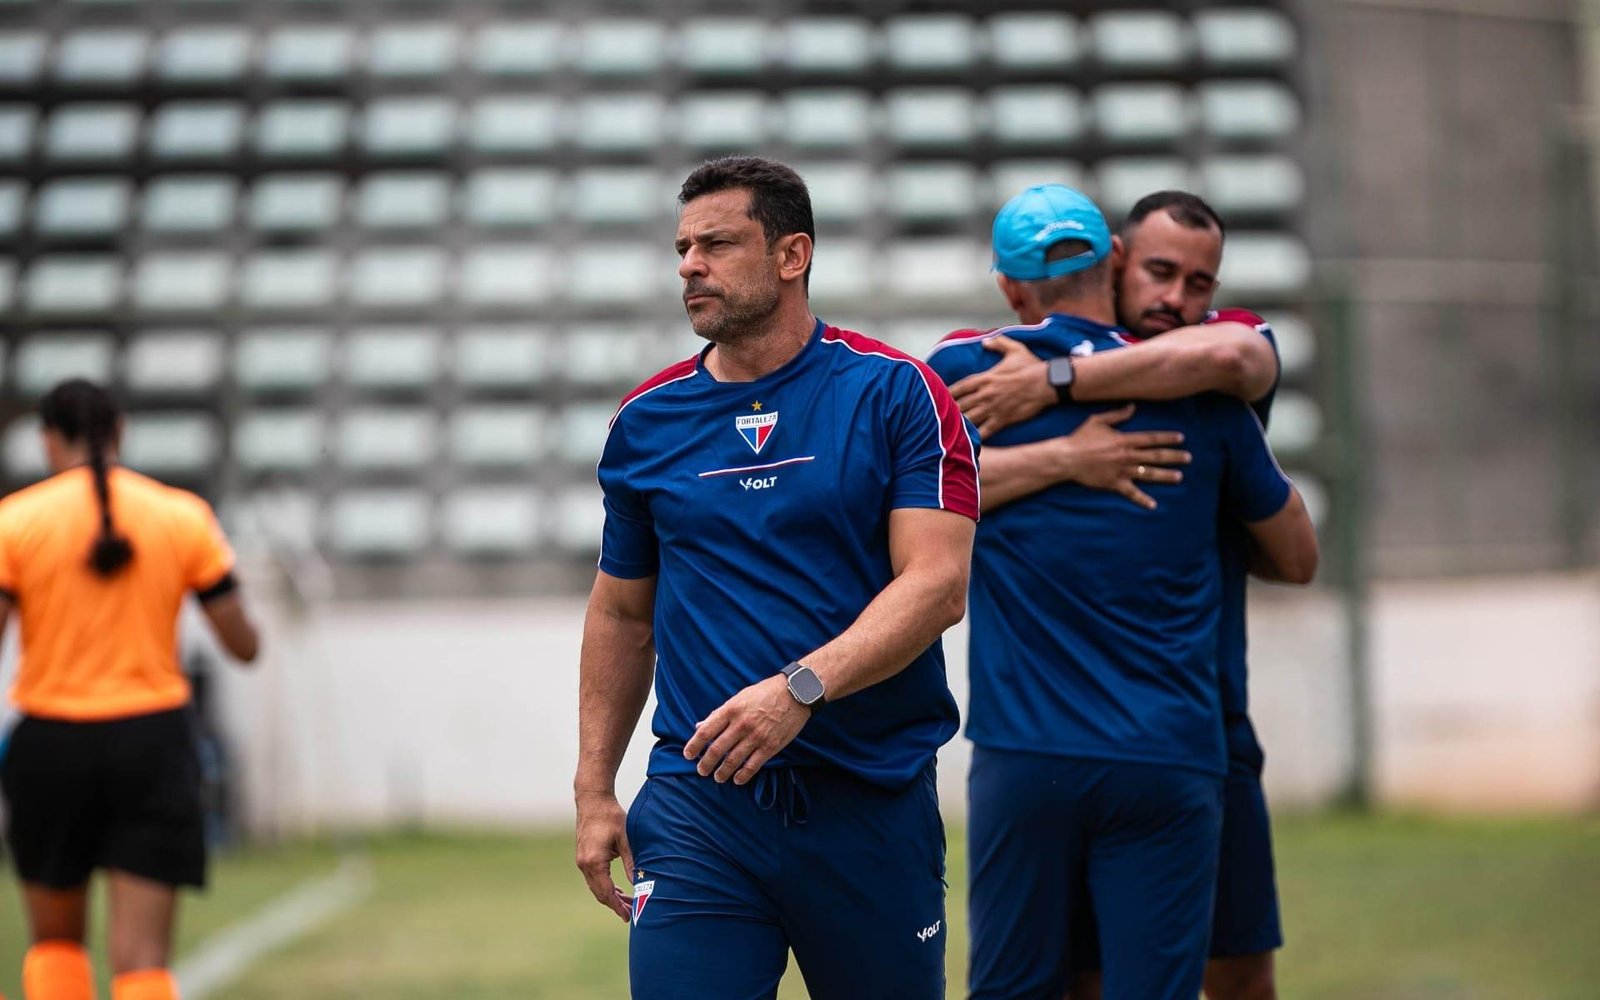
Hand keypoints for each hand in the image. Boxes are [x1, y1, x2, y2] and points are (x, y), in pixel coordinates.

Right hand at [574, 792, 634, 922]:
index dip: (618, 907)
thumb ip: (632, 863)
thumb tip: (641, 883)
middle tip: (632, 913)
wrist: (592, 800)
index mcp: (595, 862)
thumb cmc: (611, 816)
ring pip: (596, 887)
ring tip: (628, 903)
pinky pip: (593, 879)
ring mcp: (581, 861)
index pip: (607, 892)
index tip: (629, 917)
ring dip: (611, 896)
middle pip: (600, 893)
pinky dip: (605, 886)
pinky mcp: (583, 857)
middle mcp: (584, 864)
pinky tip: (617, 890)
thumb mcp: (626, 839)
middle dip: (615, 905)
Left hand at [683, 675, 809, 785]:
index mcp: (731, 709)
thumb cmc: (765, 693)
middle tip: (702, 771)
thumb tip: (700, 726)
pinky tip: (737, 779)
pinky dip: (742, 775)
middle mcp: (741, 724)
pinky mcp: (770, 746)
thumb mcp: (739, 697)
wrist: (795, 693)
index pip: (706, 731)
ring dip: (722, 772)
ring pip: (733, 760)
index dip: (694, 745)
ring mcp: (756, 736)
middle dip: (706, 763)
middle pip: (717, 749)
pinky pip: (753, 765)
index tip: (688, 755)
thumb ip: (719, 713)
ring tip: (718, 777)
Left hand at [947, 335, 1054, 438]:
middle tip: (940, 416)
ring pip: (969, 419)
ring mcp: (993, 408)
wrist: (1046, 383)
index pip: (960, 387)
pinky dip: (976, 437)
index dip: (949, 392)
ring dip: (959, 424)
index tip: (940, 396)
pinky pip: (985, 431)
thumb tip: (985, 341)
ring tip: (948, 430)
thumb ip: (998, 343)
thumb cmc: (1031, 366)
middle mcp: (985, 394)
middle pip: (961, 405)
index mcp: (986, 378)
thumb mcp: (1015, 349)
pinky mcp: (1002, 420)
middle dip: (949, 411)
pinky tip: (968, 442)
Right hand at [1056, 405, 1189, 509]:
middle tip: (1188, 458)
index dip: (1168, 438)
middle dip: (1174, 457)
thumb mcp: (1097, 420)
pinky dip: (1142, 500)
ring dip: (1165, 475)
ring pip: (1149, 473)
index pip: (1152, 438)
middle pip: (1155, 456)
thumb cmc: (1080, 438)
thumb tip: (1133, 407)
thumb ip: (1117, 415)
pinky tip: (1153, 505)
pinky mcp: (1114, 484)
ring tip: (1179, 477)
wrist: (1066, 458)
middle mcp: (1127, 455)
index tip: (1181, 439)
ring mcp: (1122, 471)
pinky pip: (1131, 493)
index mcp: (1124, 439)